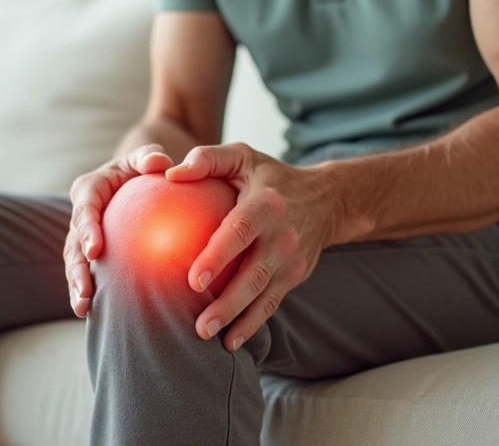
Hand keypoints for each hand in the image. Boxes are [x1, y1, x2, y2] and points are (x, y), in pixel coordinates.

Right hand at [65, 144, 174, 316]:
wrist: (139, 181)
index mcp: (90, 188)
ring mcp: (83, 236)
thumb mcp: (146, 157)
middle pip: (73, 242)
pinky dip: (87, 291)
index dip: (87, 228)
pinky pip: (87, 273)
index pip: (85, 208)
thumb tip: (159, 164)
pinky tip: (92, 314)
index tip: (95, 250)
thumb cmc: (145, 167)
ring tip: (83, 308)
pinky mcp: (91, 253)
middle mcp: (81, 214)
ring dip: (76, 285)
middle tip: (85, 289)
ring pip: (74, 262)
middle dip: (76, 267)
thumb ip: (149, 157)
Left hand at [165, 143, 343, 351]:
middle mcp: (282, 236)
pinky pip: (272, 304)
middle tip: (198, 324)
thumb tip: (169, 174)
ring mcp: (291, 260)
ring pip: (262, 295)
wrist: (329, 200)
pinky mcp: (295, 276)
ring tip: (207, 336)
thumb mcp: (244, 156)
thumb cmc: (271, 177)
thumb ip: (208, 159)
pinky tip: (230, 342)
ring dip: (236, 320)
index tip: (192, 279)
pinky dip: (252, 325)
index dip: (217, 256)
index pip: (240, 232)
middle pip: (253, 274)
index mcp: (266, 205)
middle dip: (227, 303)